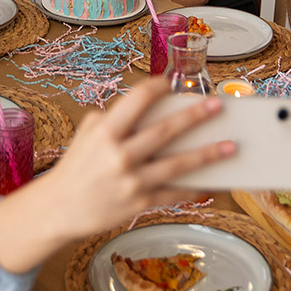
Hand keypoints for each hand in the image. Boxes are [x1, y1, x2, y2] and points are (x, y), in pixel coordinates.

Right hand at [40, 76, 233, 236]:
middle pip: (164, 131)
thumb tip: (145, 106)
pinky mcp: (139, 203)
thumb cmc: (77, 166)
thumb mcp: (87, 133)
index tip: (169, 83)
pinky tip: (213, 184)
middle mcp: (119, 156)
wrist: (60, 208)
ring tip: (230, 146)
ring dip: (207, 154)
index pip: (136, 100)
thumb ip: (113, 117)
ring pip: (177, 165)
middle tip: (217, 105)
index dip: (156, 88)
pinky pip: (173, 194)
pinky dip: (194, 189)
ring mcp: (131, 181)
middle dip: (194, 117)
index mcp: (105, 132)